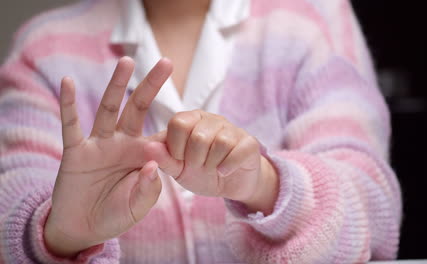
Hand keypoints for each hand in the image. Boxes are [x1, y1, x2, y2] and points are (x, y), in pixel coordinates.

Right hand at [44, 57, 172, 256]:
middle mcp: (122, 143)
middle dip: (151, 86)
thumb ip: (148, 189)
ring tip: (127, 61)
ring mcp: (99, 144)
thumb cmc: (116, 215)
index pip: (161, 133)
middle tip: (167, 62)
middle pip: (138, 108)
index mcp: (142, 155)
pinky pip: (72, 125)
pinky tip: (68, 82)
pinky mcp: (76, 152)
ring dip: (117, 84)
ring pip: (109, 108)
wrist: (84, 228)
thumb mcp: (138, 207)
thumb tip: (153, 165)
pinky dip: (69, 105)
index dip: (175, 123)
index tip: (193, 108)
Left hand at [147, 110, 278, 213]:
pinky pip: (237, 151)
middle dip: (195, 159)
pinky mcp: (250, 142)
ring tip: (212, 168)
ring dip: (212, 164)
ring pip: (220, 142)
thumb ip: (163, 158)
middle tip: (199, 166)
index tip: (180, 159)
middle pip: (198, 135)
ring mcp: (232, 129)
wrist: (230, 184)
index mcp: (191, 119)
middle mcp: (212, 119)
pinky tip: (224, 171)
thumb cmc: (201, 172)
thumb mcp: (178, 169)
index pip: (178, 123)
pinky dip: (227, 166)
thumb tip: (147, 147)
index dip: (176, 147)